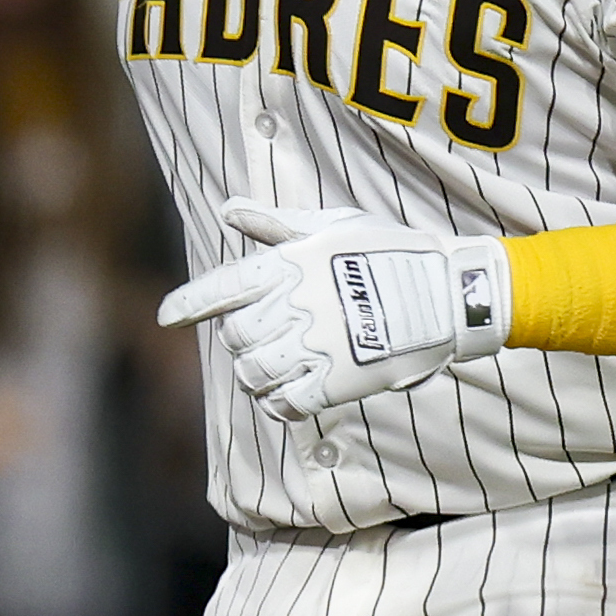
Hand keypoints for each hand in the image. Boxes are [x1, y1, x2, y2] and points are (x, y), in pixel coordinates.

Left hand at [155, 194, 506, 421]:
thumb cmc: (392, 250)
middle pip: (235, 337)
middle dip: (243, 341)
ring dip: (258, 375)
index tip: (166, 317)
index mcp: (290, 264)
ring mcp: (314, 346)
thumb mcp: (332, 225)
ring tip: (278, 368)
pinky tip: (292, 396)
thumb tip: (226, 210)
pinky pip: (285, 405)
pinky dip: (281, 405)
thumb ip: (275, 224)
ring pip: (254, 374)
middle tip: (266, 338)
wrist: (449, 292)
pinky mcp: (337, 382)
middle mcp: (294, 305)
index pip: (222, 286)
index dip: (188, 303)